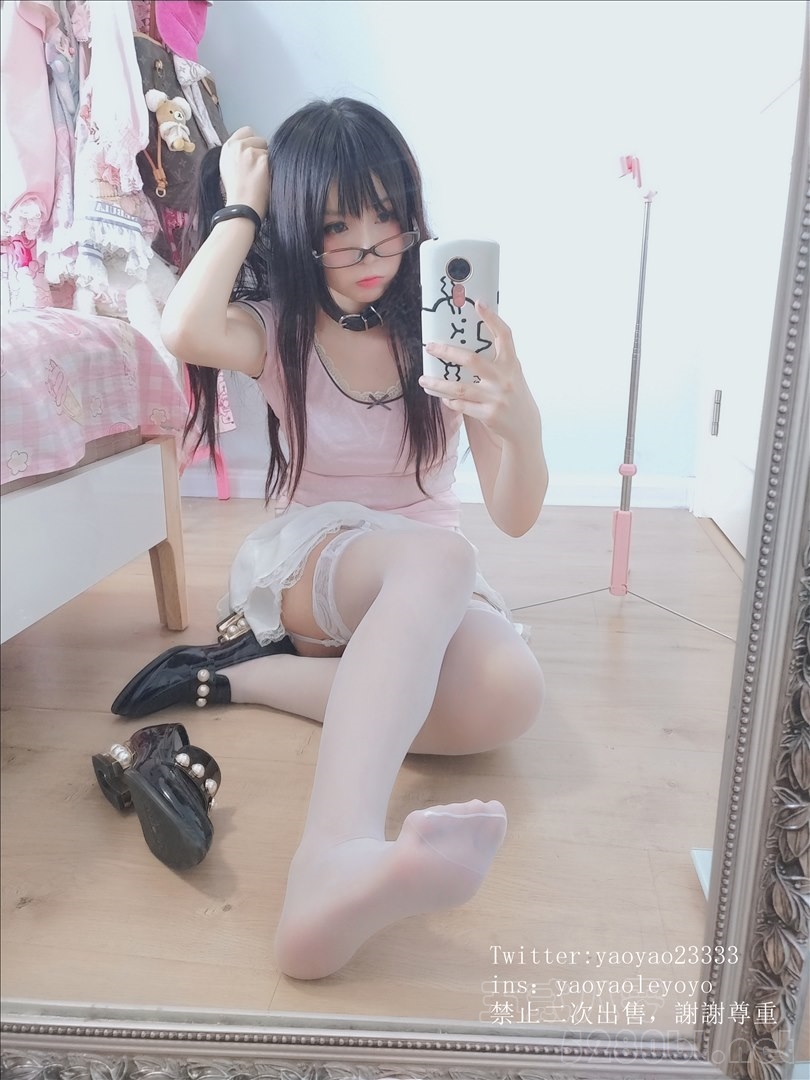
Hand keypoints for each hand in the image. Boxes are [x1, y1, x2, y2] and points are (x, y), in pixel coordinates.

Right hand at [219, 126, 269, 217]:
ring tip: (261, 177)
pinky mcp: (263, 159)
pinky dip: (273, 169)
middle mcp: (238, 146)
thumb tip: (250, 148)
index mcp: (227, 147)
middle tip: (258, 170)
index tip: (255, 154)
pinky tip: (267, 179)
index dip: (253, 142)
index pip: (246, 131)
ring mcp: (250, 152)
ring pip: (269, 149)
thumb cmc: (236, 194)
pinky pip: (275, 159)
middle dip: (262, 151)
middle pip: (260, 139)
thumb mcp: (228, 167)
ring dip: (268, 161)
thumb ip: (237, 154)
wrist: (241, 209)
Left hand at [418, 302, 538, 443]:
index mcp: (511, 363)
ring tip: (423, 380)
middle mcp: (505, 379)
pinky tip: (442, 397)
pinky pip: (462, 405)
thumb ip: (496, 359)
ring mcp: (496, 397)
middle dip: (447, 352)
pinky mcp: (489, 414)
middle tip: (430, 347)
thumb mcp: (511, 373)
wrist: (524, 426)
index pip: (504, 335)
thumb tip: (469, 339)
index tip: (479, 303)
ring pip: (460, 388)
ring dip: (438, 384)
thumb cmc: (513, 394)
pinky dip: (449, 400)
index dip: (492, 318)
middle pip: (472, 361)